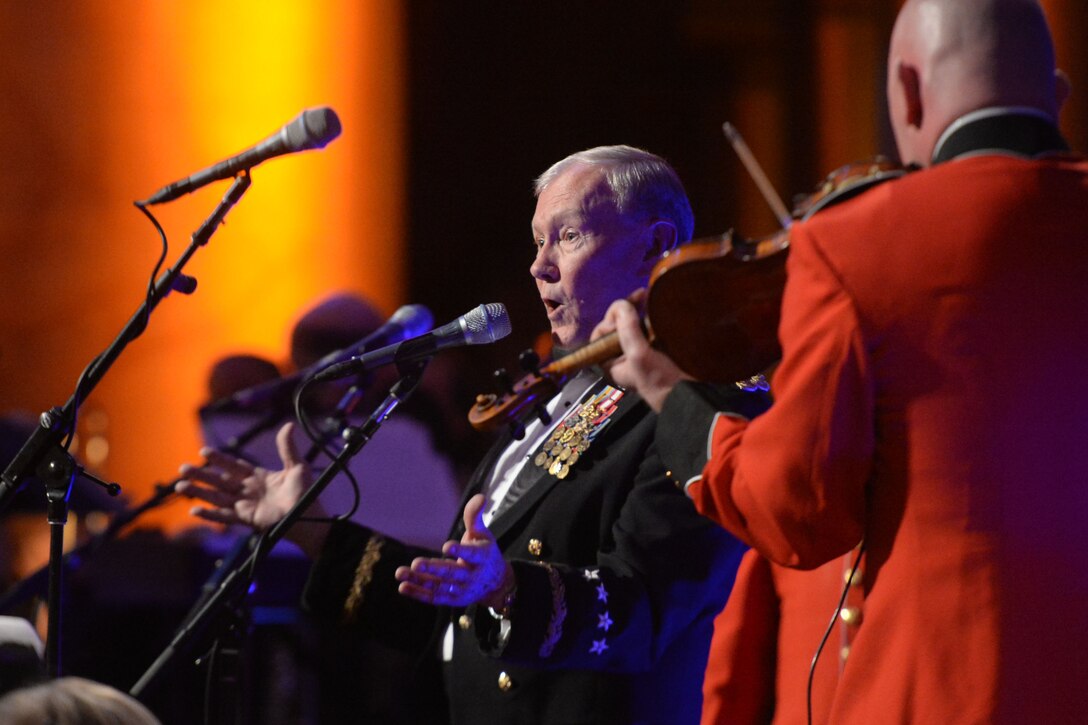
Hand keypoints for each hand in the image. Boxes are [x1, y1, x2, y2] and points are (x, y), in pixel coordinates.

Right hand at [178, 422, 326, 543]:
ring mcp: (246, 505)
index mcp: (259, 477)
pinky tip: (194, 510)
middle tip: (183, 467)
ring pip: (217, 497)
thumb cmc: (306, 494)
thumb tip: (288, 425)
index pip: (234, 466)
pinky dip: (210, 514)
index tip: (205, 451)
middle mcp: (248, 491)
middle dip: (201, 474)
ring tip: (180, 485)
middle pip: (220, 480)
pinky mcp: (246, 519)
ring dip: (198, 492)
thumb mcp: (298, 467)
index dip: (220, 459)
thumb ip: (288, 448)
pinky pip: (224, 516)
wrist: (311, 517)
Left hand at [395, 494, 513, 608]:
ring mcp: (462, 590)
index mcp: (482, 557)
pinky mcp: (453, 600)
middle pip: (452, 573)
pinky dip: (418, 593)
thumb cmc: (485, 552)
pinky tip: (403, 586)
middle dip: (434, 568)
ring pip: (440, 586)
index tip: (447, 546)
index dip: (460, 551)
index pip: (472, 554)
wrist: (495, 583)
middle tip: (416, 563)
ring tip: (400, 572)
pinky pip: (434, 598)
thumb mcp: (483, 533)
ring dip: (419, 580)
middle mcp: (473, 576)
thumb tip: (480, 496)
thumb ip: (475, 516)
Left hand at [592, 299, 689, 411]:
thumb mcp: (638, 354)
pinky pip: (648, 329)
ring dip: (640, 313)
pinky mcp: (655, 350)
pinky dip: (652, 319)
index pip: (600, 333)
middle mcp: (621, 358)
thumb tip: (621, 305)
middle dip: (626, 311)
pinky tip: (659, 310)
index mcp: (610, 363)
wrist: (688, 394)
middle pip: (617, 327)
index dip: (610, 319)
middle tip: (640, 295)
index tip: (625, 310)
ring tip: (649, 300)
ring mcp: (639, 353)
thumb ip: (626, 329)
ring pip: (633, 326)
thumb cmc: (660, 381)